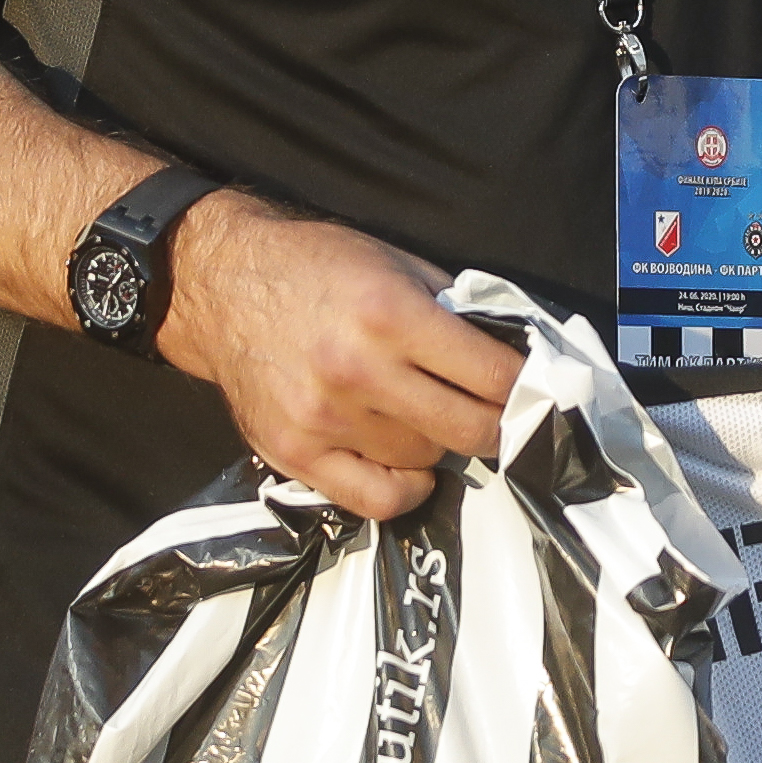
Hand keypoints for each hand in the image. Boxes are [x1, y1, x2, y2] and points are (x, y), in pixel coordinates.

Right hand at [153, 197, 521, 519]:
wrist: (220, 284)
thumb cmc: (316, 266)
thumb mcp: (395, 262)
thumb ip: (452, 308)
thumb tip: (511, 351)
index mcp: (392, 316)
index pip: (491, 375)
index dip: (527, 388)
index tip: (540, 392)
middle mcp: (360, 372)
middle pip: (468, 429)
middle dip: (499, 426)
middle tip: (500, 416)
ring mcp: (325, 419)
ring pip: (424, 461)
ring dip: (440, 444)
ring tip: (429, 416)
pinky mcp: (295, 452)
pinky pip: (375, 500)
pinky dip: (406, 490)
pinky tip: (410, 465)